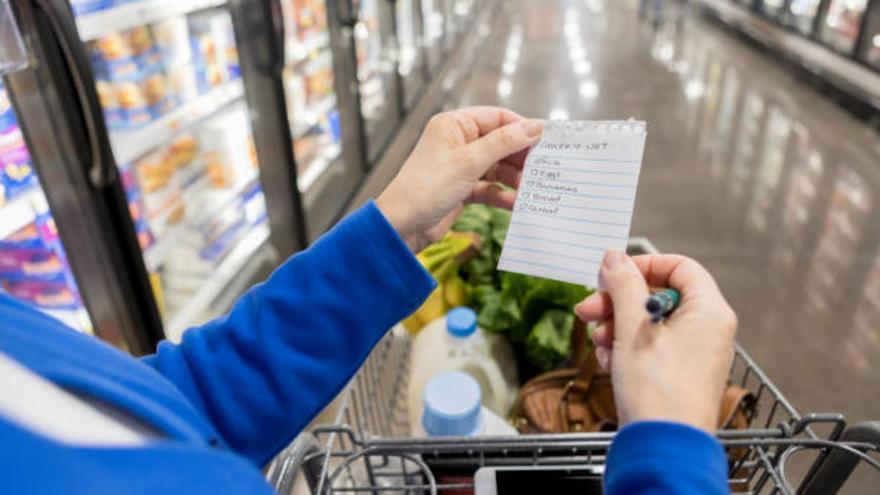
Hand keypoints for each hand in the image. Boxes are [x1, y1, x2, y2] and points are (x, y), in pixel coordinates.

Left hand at [376, 107, 542, 251]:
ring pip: (496, 167)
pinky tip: (517, 204)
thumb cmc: (427, 188)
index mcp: (454, 125)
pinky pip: (489, 188)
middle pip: (499, 143)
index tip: (546, 140)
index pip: (496, 117)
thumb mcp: (469, 162)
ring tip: (532, 188)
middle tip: (544, 168)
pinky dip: (503, 195)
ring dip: (514, 178)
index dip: (521, 128)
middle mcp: (457, 142)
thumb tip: (534, 127)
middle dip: (520, 157)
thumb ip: (504, 143)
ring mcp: (459, 167)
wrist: (401, 226)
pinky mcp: (461, 189)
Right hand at [575, 252, 736, 433]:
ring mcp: (694, 354)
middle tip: (589, 309)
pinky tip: (609, 362)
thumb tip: (615, 258)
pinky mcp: (677, 374)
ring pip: (650, 323)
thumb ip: (623, 286)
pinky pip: (650, 347)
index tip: (614, 275)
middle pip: (659, 295)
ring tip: (600, 342)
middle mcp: (707, 330)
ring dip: (617, 326)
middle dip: (619, 301)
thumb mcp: (633, 328)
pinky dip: (626, 349)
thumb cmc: (658, 390)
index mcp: (709, 312)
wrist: (662, 447)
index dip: (644, 265)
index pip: (680, 267)